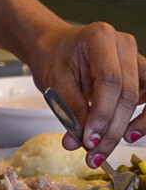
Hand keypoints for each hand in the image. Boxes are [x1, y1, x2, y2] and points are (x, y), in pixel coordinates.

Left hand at [25, 19, 145, 167]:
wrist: (54, 47)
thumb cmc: (53, 58)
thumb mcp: (54, 81)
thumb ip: (71, 109)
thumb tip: (83, 141)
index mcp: (99, 37)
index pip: (109, 80)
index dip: (102, 114)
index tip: (88, 139)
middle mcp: (123, 45)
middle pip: (126, 94)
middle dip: (110, 129)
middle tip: (93, 152)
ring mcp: (135, 59)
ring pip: (141, 100)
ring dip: (127, 128)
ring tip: (105, 148)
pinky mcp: (140, 75)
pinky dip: (140, 120)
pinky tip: (127, 134)